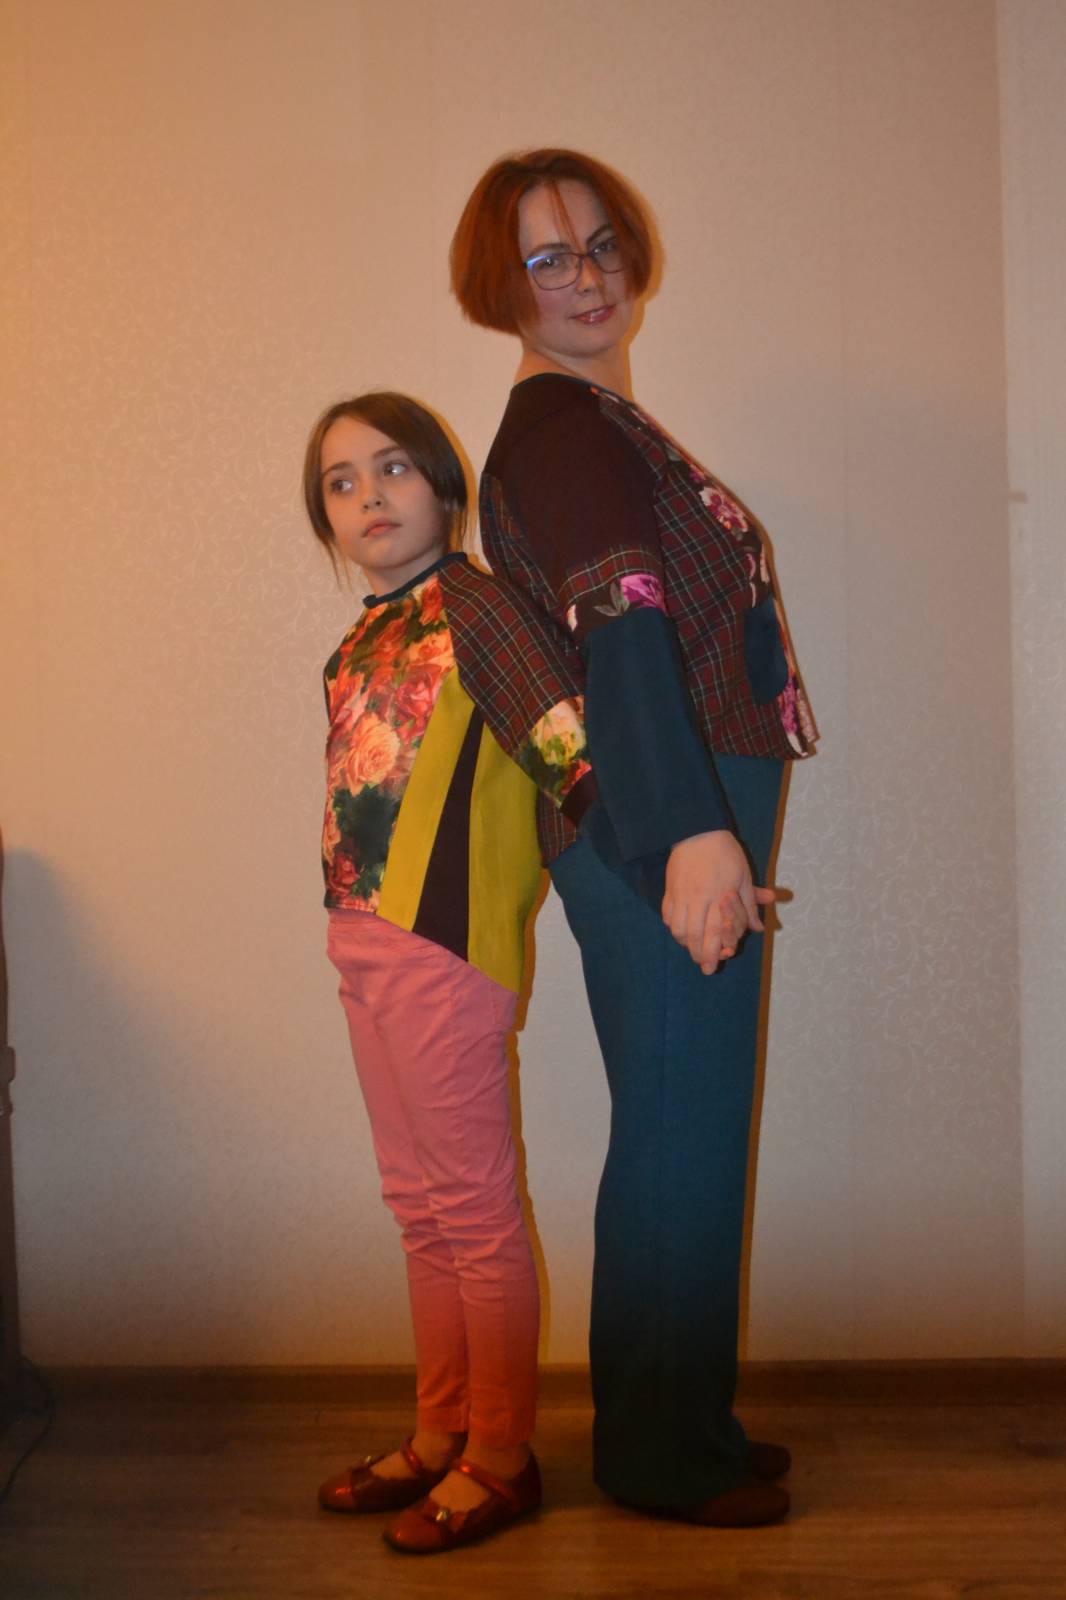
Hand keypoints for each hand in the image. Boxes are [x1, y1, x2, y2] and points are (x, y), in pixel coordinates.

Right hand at [662, 830, 775, 973]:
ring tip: (691, 948)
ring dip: (685, 942)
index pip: (714, 931)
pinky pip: (667, 915)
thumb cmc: (725, 853)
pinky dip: (673, 927)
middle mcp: (698, 899)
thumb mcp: (744, 876)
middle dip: (697, 954)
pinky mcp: (669, 889)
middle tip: (702, 966)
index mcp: (718, 896)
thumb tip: (758, 928)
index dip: (712, 951)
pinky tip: (680, 931)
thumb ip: (749, 904)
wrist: (697, 831)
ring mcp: (680, 894)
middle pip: (694, 935)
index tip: (711, 966)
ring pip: (678, 928)